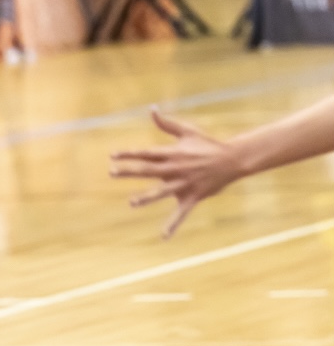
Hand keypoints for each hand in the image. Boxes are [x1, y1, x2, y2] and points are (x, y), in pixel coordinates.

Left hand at [109, 108, 240, 237]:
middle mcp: (176, 168)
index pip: (146, 153)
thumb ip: (166, 123)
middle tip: (112, 172)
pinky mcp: (192, 197)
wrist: (232, 159)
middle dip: (130, 171)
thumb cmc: (207, 144)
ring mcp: (184, 184)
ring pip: (162, 192)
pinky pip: (181, 214)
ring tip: (132, 202)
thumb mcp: (187, 131)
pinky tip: (164, 236)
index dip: (129, 153)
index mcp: (172, 153)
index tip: (112, 155)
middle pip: (149, 170)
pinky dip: (173, 225)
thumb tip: (152, 109)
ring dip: (147, 197)